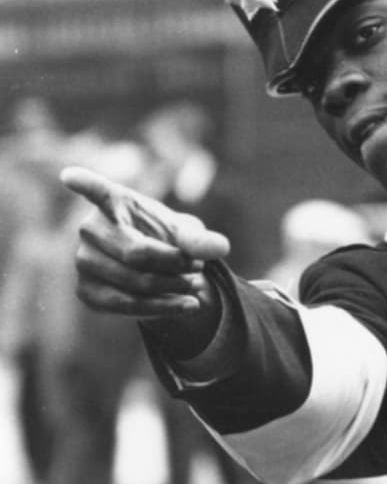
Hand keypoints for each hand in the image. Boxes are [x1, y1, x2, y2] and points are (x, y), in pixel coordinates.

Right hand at [63, 166, 229, 321]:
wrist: (156, 271)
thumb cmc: (168, 239)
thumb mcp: (188, 233)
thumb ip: (201, 238)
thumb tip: (220, 248)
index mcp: (114, 201)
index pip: (97, 190)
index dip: (84, 183)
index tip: (69, 175)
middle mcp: (90, 228)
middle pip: (137, 254)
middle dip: (175, 265)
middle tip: (199, 268)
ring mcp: (83, 261)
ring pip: (135, 283)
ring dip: (173, 287)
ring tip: (196, 286)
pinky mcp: (86, 291)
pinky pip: (127, 306)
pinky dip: (163, 308)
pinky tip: (187, 306)